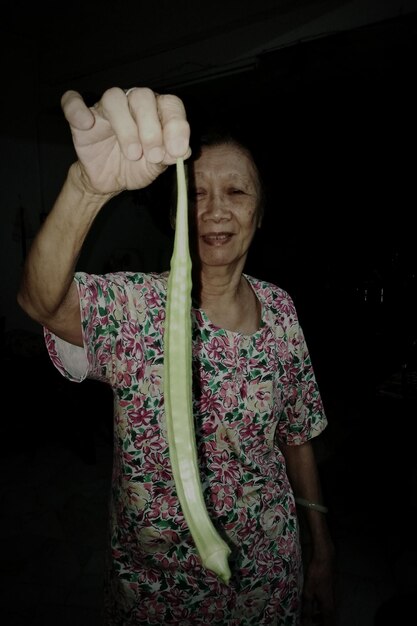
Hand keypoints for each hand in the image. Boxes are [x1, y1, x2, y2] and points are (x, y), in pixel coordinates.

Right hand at [61, 87, 190, 194]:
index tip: (177, 151)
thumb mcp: (156, 166)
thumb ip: (169, 156)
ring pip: (114, 98)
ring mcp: (106, 109)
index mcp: (156, 111)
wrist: (110, 181)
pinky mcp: (81, 118)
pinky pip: (73, 103)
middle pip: (143, 97)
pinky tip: (86, 124)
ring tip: (132, 154)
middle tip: (153, 155)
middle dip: (151, 128)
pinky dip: (76, 109)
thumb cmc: (136, 167)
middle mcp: (133, 104)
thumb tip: (183, 151)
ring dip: (125, 126)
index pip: (170, 105)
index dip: (176, 125)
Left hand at [301, 548, 336, 625]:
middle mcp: (333, 604)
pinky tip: (311, 604)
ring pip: (326, 612)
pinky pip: (325, 604)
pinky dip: (319, 608)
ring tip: (308, 615)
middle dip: (318, 622)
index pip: (327, 624)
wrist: (324, 559)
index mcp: (328, 607)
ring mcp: (332, 597)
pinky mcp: (330, 591)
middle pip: (327, 619)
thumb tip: (305, 622)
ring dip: (318, 616)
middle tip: (308, 622)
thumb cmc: (316, 575)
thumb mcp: (308, 592)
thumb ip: (307, 609)